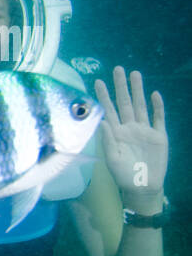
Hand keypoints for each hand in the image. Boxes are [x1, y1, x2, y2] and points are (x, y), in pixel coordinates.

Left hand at [95, 67, 166, 209]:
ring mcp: (144, 130)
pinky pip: (158, 118)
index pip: (108, 110)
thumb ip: (107, 140)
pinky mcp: (159, 136)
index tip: (97, 81)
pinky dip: (157, 107)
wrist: (143, 187)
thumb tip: (101, 121)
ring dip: (138, 90)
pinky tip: (154, 94)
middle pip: (124, 103)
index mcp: (115, 133)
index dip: (103, 96)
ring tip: (135, 74)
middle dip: (121, 86)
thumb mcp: (112, 158)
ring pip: (141, 106)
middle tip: (118, 69)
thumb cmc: (123, 175)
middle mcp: (129, 128)